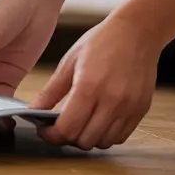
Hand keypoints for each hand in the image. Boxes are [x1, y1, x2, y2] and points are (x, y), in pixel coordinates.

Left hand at [30, 14, 159, 149]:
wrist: (137, 32)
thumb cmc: (101, 42)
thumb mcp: (69, 62)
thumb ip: (50, 92)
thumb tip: (33, 111)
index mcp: (89, 86)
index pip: (68, 128)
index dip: (52, 135)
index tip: (45, 131)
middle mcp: (112, 101)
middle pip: (85, 140)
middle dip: (68, 138)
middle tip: (60, 126)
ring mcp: (130, 107)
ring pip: (104, 142)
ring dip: (88, 138)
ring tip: (80, 123)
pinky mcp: (141, 109)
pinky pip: (121, 137)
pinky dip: (106, 135)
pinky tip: (97, 121)